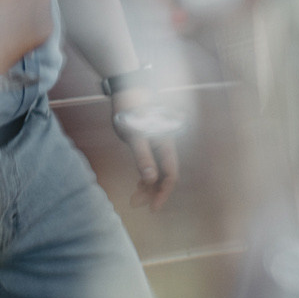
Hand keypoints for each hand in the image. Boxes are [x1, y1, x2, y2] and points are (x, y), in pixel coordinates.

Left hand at [110, 84, 179, 209]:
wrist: (128, 90)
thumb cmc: (131, 110)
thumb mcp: (134, 135)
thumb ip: (143, 157)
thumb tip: (149, 179)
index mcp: (165, 145)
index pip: (170, 175)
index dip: (163, 192)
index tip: (153, 208)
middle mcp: (164, 147)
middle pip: (164, 175)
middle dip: (153, 192)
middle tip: (136, 204)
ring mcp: (157, 144)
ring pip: (157, 170)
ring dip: (148, 185)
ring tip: (135, 197)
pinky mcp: (149, 141)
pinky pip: (151, 163)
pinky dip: (145, 174)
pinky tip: (138, 183)